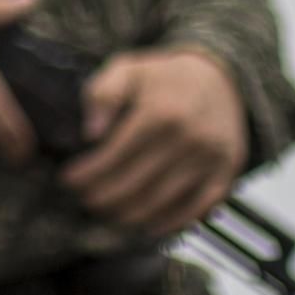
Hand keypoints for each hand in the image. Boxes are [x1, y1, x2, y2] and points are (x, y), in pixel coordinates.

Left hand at [63, 47, 247, 233]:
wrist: (218, 77)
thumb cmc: (161, 77)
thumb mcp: (126, 69)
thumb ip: (103, 95)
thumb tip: (90, 134)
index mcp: (160, 112)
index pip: (114, 156)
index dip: (88, 174)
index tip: (67, 180)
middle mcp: (189, 138)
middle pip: (136, 184)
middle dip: (103, 198)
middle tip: (84, 200)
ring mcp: (211, 158)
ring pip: (163, 202)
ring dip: (130, 215)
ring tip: (107, 214)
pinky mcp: (227, 171)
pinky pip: (198, 208)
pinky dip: (171, 222)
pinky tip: (148, 226)